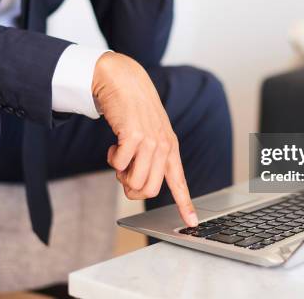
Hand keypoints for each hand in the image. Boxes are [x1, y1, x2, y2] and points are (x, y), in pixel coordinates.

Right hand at [92, 52, 198, 226]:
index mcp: (169, 148)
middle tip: (123, 171)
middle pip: (148, 190)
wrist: (124, 81)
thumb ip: (148, 157)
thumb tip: (136, 185)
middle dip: (131, 188)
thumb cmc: (134, 110)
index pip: (179, 182)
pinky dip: (111, 159)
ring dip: (120, 174)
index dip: (185, 204)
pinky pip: (119, 165)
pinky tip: (113, 144)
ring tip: (119, 155)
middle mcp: (163, 147)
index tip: (191, 223)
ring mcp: (150, 141)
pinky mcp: (134, 136)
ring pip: (134, 181)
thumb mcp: (149, 133)